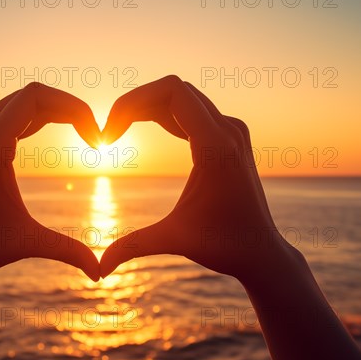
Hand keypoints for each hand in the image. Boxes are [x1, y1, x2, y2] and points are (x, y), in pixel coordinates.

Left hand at [0, 83, 100, 281]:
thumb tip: (100, 274)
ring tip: (85, 133)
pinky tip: (60, 132)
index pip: (35, 98)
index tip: (95, 137)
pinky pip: (13, 112)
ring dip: (57, 112)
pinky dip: (40, 117)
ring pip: (23, 101)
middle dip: (70, 109)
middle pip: (33, 95)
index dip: (73, 108)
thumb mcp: (29, 244)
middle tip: (96, 137)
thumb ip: (68, 251)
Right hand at [99, 75, 285, 281]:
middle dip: (134, 104)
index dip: (132, 102)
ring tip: (118, 131)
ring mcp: (232, 130)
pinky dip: (164, 115)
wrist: (261, 251)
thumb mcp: (173, 240)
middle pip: (173, 90)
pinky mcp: (230, 137)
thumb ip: (133, 247)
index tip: (109, 132)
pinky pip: (192, 110)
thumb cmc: (223, 246)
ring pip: (182, 97)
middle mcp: (228, 129)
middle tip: (108, 133)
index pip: (171, 91)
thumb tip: (99, 270)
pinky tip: (143, 129)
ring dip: (148, 108)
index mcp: (215, 146)